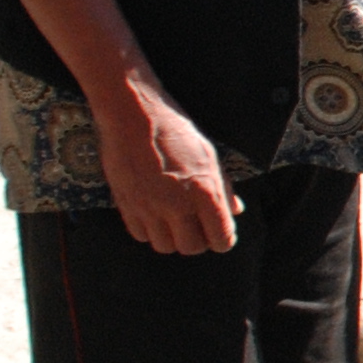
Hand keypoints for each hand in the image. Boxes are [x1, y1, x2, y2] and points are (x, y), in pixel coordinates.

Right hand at [93, 81, 237, 254]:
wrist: (133, 114)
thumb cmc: (176, 131)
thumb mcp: (209, 155)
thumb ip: (223, 188)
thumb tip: (236, 210)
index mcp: (204, 192)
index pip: (222, 240)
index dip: (224, 238)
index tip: (220, 230)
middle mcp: (177, 204)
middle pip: (192, 248)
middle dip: (199, 240)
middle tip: (198, 224)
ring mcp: (149, 207)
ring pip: (165, 246)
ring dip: (173, 238)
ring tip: (175, 220)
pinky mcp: (126, 205)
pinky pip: (141, 235)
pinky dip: (150, 231)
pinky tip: (154, 214)